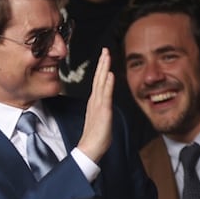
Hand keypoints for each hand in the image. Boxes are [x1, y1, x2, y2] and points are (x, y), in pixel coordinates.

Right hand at [77, 48, 113, 162]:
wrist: (90, 149)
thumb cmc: (96, 137)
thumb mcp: (102, 119)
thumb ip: (103, 110)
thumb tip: (105, 106)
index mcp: (95, 102)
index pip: (99, 81)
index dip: (102, 68)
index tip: (105, 57)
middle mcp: (95, 101)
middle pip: (99, 78)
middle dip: (102, 63)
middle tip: (105, 49)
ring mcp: (98, 105)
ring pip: (101, 82)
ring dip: (104, 68)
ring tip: (107, 55)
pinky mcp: (103, 111)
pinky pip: (106, 95)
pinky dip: (108, 84)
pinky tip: (109, 74)